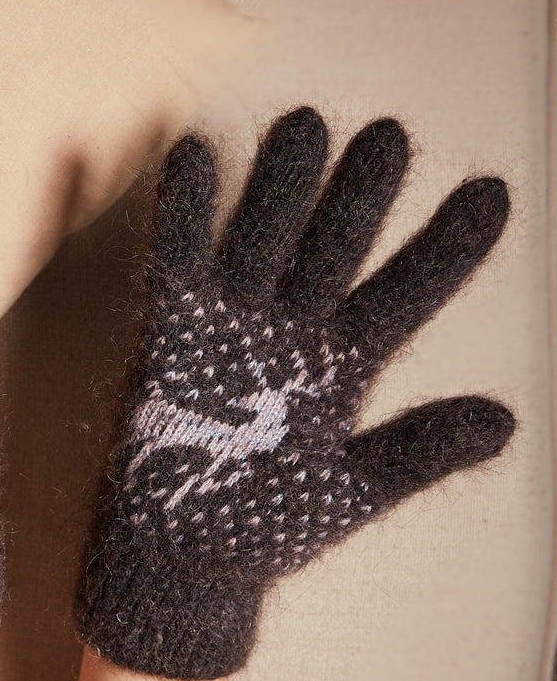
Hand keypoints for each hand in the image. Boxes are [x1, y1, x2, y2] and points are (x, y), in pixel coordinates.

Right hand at [79, 108, 513, 679]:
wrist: (181, 556)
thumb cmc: (264, 530)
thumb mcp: (350, 493)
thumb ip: (415, 452)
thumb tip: (506, 420)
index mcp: (345, 370)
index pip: (407, 295)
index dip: (448, 248)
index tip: (493, 194)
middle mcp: (292, 334)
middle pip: (333, 249)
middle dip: (361, 196)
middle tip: (392, 135)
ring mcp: (232, 327)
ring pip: (261, 238)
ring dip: (282, 185)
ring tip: (308, 124)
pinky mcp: (173, 331)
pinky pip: (178, 260)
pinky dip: (182, 212)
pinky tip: (194, 154)